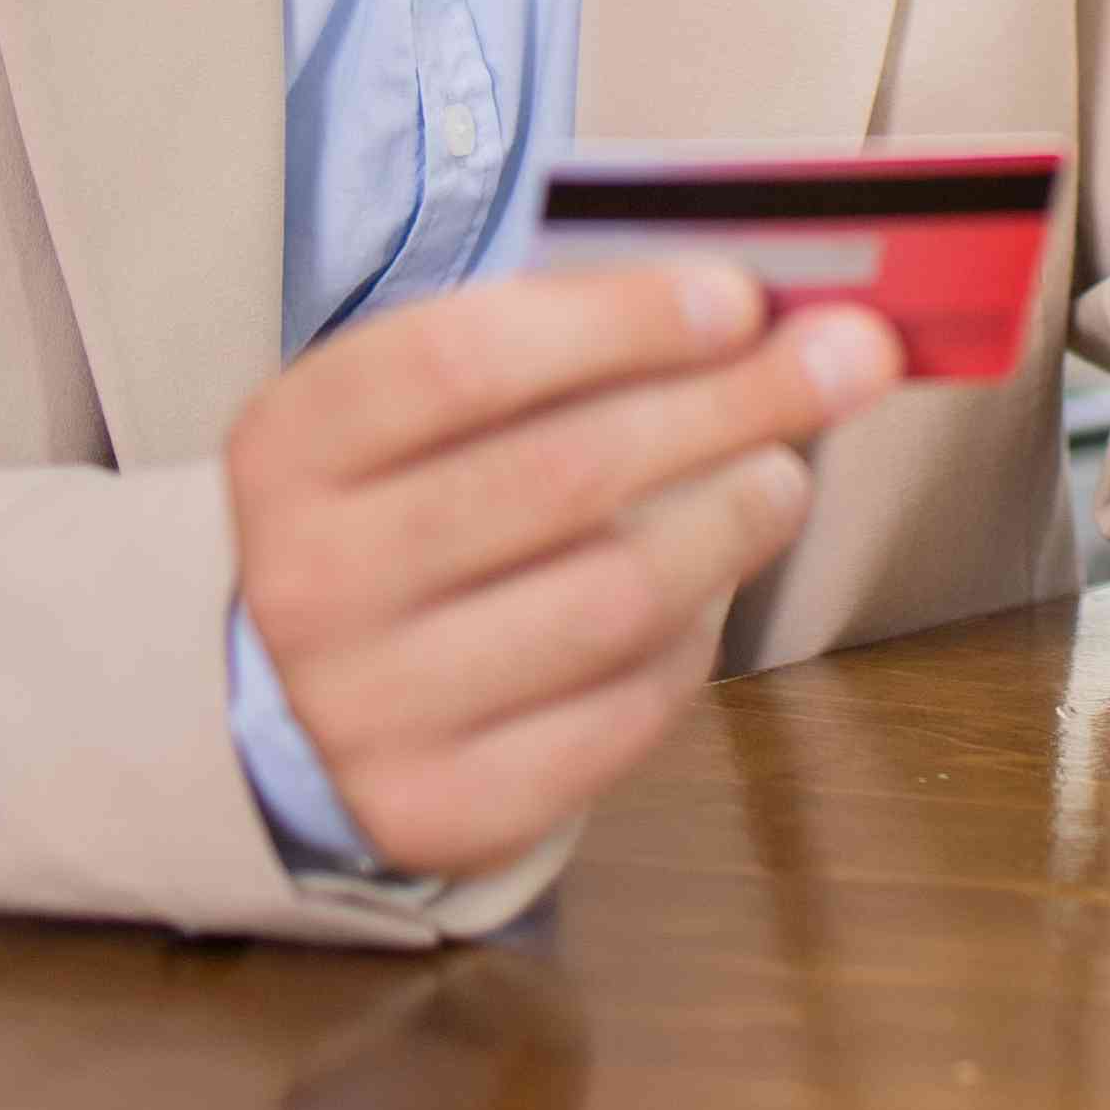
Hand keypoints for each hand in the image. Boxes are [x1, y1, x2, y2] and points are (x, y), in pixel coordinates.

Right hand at [222, 265, 901, 874]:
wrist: (267, 696)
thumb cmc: (389, 510)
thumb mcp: (410, 412)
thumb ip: (548, 352)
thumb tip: (748, 313)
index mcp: (290, 447)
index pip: (463, 360)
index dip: (618, 323)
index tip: (738, 298)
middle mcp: (309, 582)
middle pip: (560, 476)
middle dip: (727, 404)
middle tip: (842, 361)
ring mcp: (366, 711)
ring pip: (608, 602)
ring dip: (730, 525)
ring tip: (782, 477)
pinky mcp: (438, 811)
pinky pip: (615, 716)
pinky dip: (688, 646)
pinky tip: (708, 593)